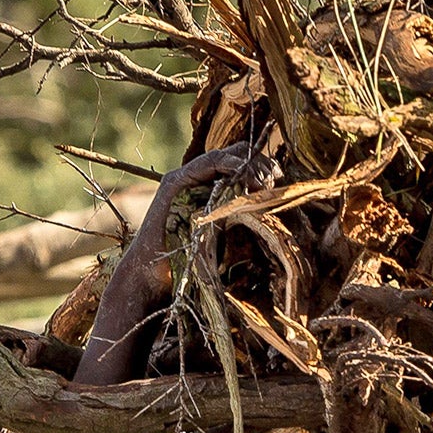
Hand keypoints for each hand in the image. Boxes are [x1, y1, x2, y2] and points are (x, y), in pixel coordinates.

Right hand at [74, 143, 251, 386]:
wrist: (152, 277)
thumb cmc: (188, 264)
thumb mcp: (224, 239)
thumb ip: (240, 222)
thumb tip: (274, 218)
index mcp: (208, 190)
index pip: (240, 164)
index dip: (262, 167)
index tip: (279, 180)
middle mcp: (195, 180)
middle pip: (235, 155)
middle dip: (260, 163)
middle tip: (275, 180)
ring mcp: (183, 178)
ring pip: (225, 155)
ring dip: (250, 165)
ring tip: (265, 183)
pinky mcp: (175, 181)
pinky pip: (211, 163)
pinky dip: (233, 166)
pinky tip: (250, 181)